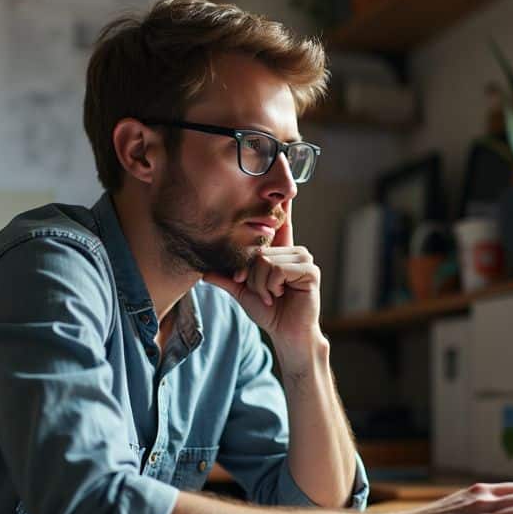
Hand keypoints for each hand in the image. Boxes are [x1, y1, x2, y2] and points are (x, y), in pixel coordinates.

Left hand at [203, 200, 320, 352]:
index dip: (281, 203)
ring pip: (266, 261)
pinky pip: (277, 269)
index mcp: (279, 251)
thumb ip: (226, 277)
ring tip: (272, 295)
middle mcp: (293, 250)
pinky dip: (271, 286)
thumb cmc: (268, 311)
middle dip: (252, 277)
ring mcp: (303, 258)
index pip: (280, 222)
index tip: (283, 180)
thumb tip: (203, 270)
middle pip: (258, 251)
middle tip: (263, 293)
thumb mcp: (242, 291)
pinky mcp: (309, 270)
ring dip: (261, 284)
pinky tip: (280, 296)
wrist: (285, 333)